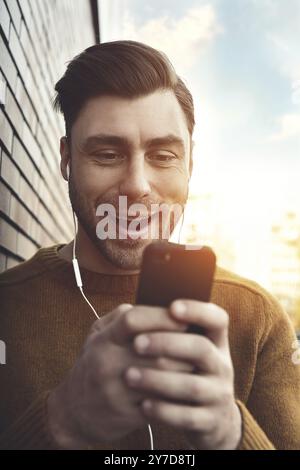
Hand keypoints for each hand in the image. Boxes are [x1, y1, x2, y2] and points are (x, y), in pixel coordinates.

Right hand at [47, 303, 193, 448]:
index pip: (134, 320)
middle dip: (182, 345)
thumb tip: (154, 305)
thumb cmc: (94, 363)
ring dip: (185, 369)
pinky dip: (176, 392)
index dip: (162, 316)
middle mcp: (107, 363)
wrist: (74, 410)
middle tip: (197, 342)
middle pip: (156, 349)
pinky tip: (183, 386)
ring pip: (163, 376)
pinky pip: (160, 401)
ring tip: (194, 362)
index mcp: (103, 339)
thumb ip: (121, 317)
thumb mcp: (98, 335)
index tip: (183, 317)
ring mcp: (116, 391)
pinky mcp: (126, 414)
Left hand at [125, 300, 241, 449]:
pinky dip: (164, 411)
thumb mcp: (188, 350)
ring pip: (192, 386)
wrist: (212, 419)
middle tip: (137, 344)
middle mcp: (222, 365)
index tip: (172, 307)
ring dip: (158, 380)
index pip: (217, 319)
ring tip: (129, 376)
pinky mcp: (211, 421)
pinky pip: (188, 417)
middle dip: (167, 344)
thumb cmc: (189, 372)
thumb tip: (137, 309)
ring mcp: (218, 394)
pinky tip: (143, 404)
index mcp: (216, 341)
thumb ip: (171, 330)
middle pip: (201, 349)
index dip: (197, 311)